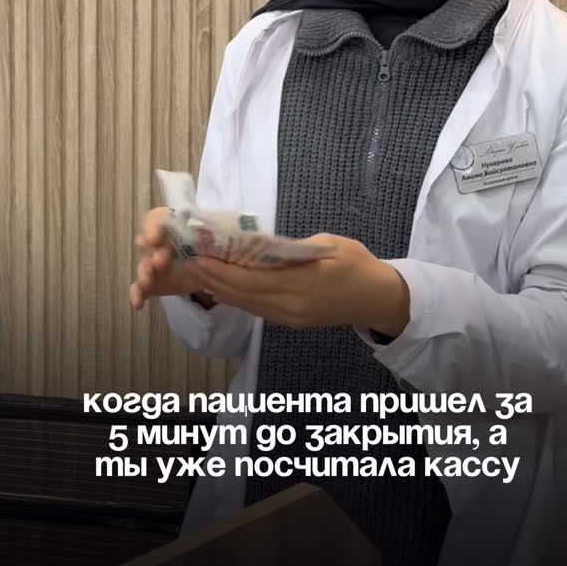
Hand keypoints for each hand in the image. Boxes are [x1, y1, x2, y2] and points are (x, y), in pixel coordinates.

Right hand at [131, 207, 215, 311]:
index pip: (157, 218)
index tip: (155, 239)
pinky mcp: (153, 282)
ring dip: (144, 272)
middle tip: (161, 261)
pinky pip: (140, 288)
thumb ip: (211, 240)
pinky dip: (137, 295)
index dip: (153, 226)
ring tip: (148, 281)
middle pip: (147, 243)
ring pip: (143, 265)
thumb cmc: (215, 247)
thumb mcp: (218, 238)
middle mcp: (159, 243)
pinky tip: (138, 304)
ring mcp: (154, 263)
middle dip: (153, 252)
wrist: (215, 268)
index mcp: (174, 225)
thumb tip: (205, 252)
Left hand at [189, 233, 409, 335]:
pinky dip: (236, 296)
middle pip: (242, 295)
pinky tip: (222, 284)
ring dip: (220, 288)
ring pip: (245, 304)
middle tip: (189, 259)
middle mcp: (291, 307)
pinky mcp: (290, 322)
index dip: (221, 270)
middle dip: (212, 278)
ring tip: (198, 270)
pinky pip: (256, 309)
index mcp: (301, 285)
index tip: (199, 254)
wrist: (377, 298)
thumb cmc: (357, 264)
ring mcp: (289, 318)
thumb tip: (258, 243)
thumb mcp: (326, 244)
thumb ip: (291, 247)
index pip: (250, 280)